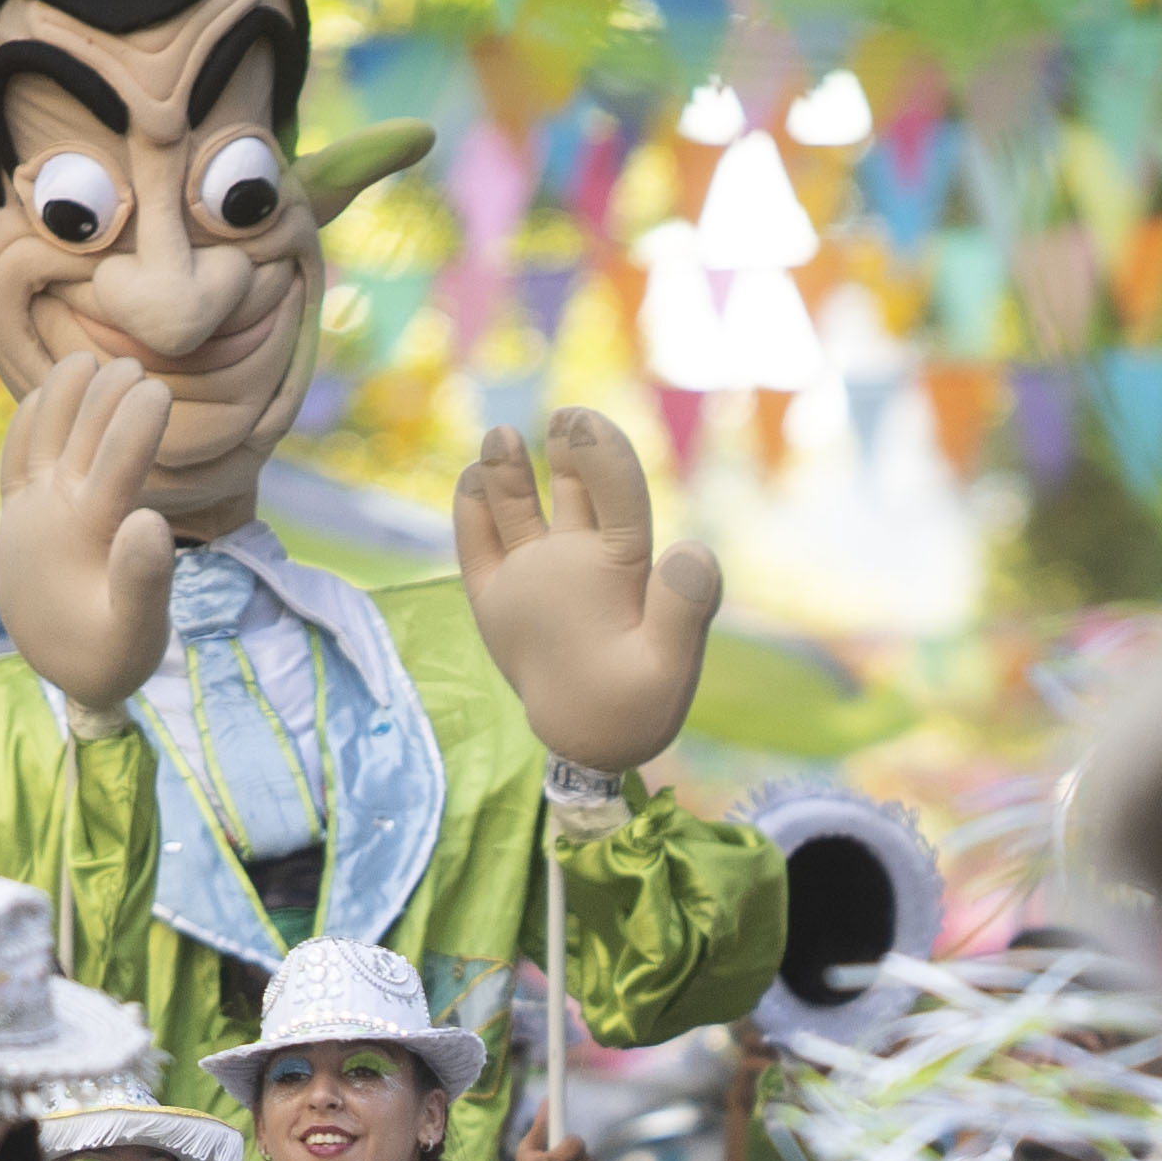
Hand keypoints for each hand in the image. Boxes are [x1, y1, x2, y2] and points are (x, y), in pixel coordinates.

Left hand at [0, 353, 179, 719]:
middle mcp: (47, 513)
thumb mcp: (138, 633)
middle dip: (107, 395)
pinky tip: (44, 394)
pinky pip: (14, 454)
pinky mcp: (14, 514)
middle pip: (77, 435)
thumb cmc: (111, 655)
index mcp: (82, 535)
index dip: (137, 423)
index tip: (161, 389)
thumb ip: (143, 579)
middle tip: (138, 367)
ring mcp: (24, 510)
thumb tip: (150, 519)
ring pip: (38, 433)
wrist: (59, 678)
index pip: (112, 464)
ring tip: (92, 361)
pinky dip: (28, 419)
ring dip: (63, 394)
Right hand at [454, 410, 718, 776]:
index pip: (618, 496)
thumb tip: (691, 547)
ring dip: (507, 471)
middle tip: (566, 418)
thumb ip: (684, 611)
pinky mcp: (496, 597)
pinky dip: (471, 514)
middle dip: (571, 449)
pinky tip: (470, 481)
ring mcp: (534, 573)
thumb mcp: (667, 669)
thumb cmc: (634, 708)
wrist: (588, 742)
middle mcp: (580, 556)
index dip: (604, 457)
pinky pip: (479, 548)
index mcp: (625, 563)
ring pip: (519, 509)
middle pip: (575, 487)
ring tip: (501, 437)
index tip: (583, 428)